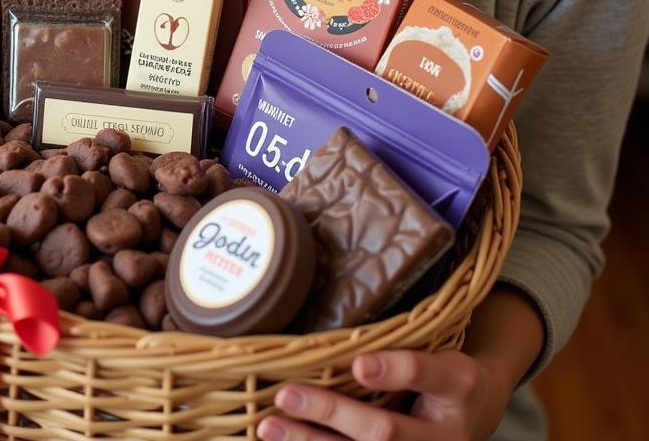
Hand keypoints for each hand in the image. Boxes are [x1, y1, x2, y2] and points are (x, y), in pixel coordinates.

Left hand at [256, 349, 509, 440]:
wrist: (478, 414)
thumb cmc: (443, 372)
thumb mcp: (441, 348)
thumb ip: (401, 341)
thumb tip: (332, 319)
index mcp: (459, 383)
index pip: (426, 373)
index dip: (393, 371)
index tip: (358, 365)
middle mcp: (447, 434)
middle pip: (385, 431)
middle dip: (332, 414)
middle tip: (287, 394)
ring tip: (268, 426)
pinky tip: (284, 440)